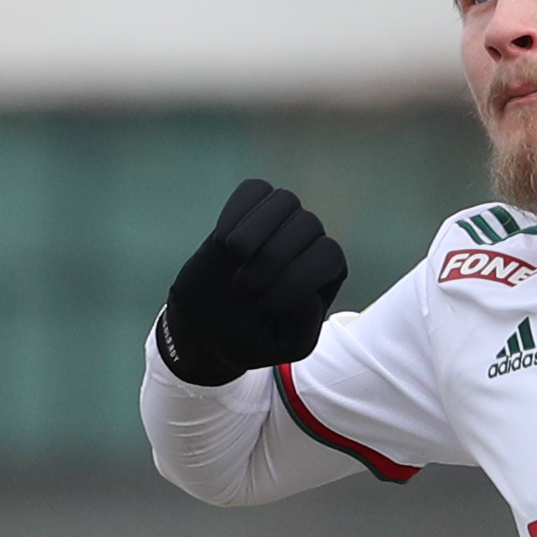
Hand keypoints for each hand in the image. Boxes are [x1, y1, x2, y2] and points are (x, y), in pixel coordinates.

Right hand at [157, 177, 345, 385]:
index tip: (265, 305)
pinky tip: (222, 241)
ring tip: (236, 255)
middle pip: (308, 224)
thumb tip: (308, 290)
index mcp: (326, 274)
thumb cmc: (252, 337)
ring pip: (285, 199)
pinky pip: (254, 189)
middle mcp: (309, 242)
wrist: (207, 327)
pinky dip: (237, 210)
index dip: (297, 277)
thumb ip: (305, 326)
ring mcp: (280, 222)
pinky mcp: (249, 211)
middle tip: (245, 288)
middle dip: (274, 256)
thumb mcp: (285, 347)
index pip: (328, 254)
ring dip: (257, 227)